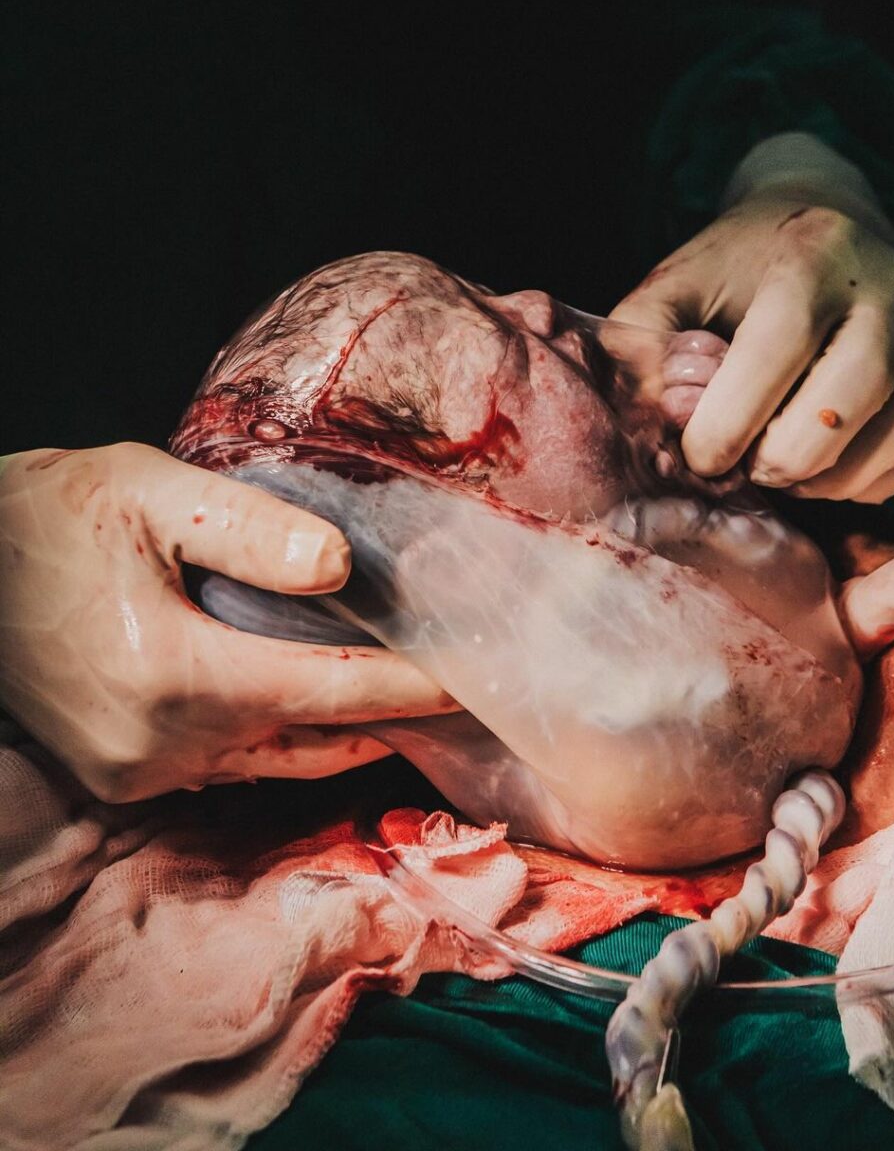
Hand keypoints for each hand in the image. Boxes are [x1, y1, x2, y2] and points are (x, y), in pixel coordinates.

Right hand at [0, 444, 454, 799]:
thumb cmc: (45, 517)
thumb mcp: (149, 494)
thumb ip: (251, 530)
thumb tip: (342, 569)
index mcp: (175, 677)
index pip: (330, 692)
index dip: (408, 686)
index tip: (471, 675)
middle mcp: (161, 747)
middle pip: (314, 743)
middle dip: (390, 719)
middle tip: (455, 692)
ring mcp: (136, 773)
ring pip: (275, 764)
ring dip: (341, 736)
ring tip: (403, 703)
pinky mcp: (119, 776)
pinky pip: (229, 767)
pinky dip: (283, 741)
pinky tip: (316, 708)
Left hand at [612, 138, 893, 502]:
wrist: (824, 225)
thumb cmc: (735, 269)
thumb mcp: (676, 284)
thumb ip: (643, 341)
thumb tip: (643, 416)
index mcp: (808, 259)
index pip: (777, 352)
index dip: (729, 421)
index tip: (698, 454)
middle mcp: (884, 295)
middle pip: (841, 406)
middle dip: (775, 458)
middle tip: (739, 463)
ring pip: (887, 441)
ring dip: (819, 478)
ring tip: (773, 462)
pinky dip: (861, 482)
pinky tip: (818, 463)